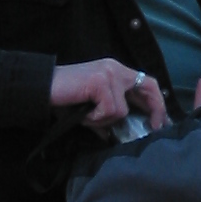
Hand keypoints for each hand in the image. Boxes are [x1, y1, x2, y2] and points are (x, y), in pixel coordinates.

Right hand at [50, 59, 166, 128]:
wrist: (40, 87)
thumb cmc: (63, 97)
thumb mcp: (91, 107)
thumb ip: (107, 114)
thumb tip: (117, 133)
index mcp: (115, 70)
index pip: (146, 82)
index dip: (156, 102)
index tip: (160, 121)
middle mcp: (115, 68)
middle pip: (148, 86)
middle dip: (155, 109)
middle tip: (154, 128)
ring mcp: (108, 73)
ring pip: (122, 109)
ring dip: (104, 119)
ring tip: (87, 116)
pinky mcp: (100, 82)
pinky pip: (109, 110)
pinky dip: (95, 118)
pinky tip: (83, 113)